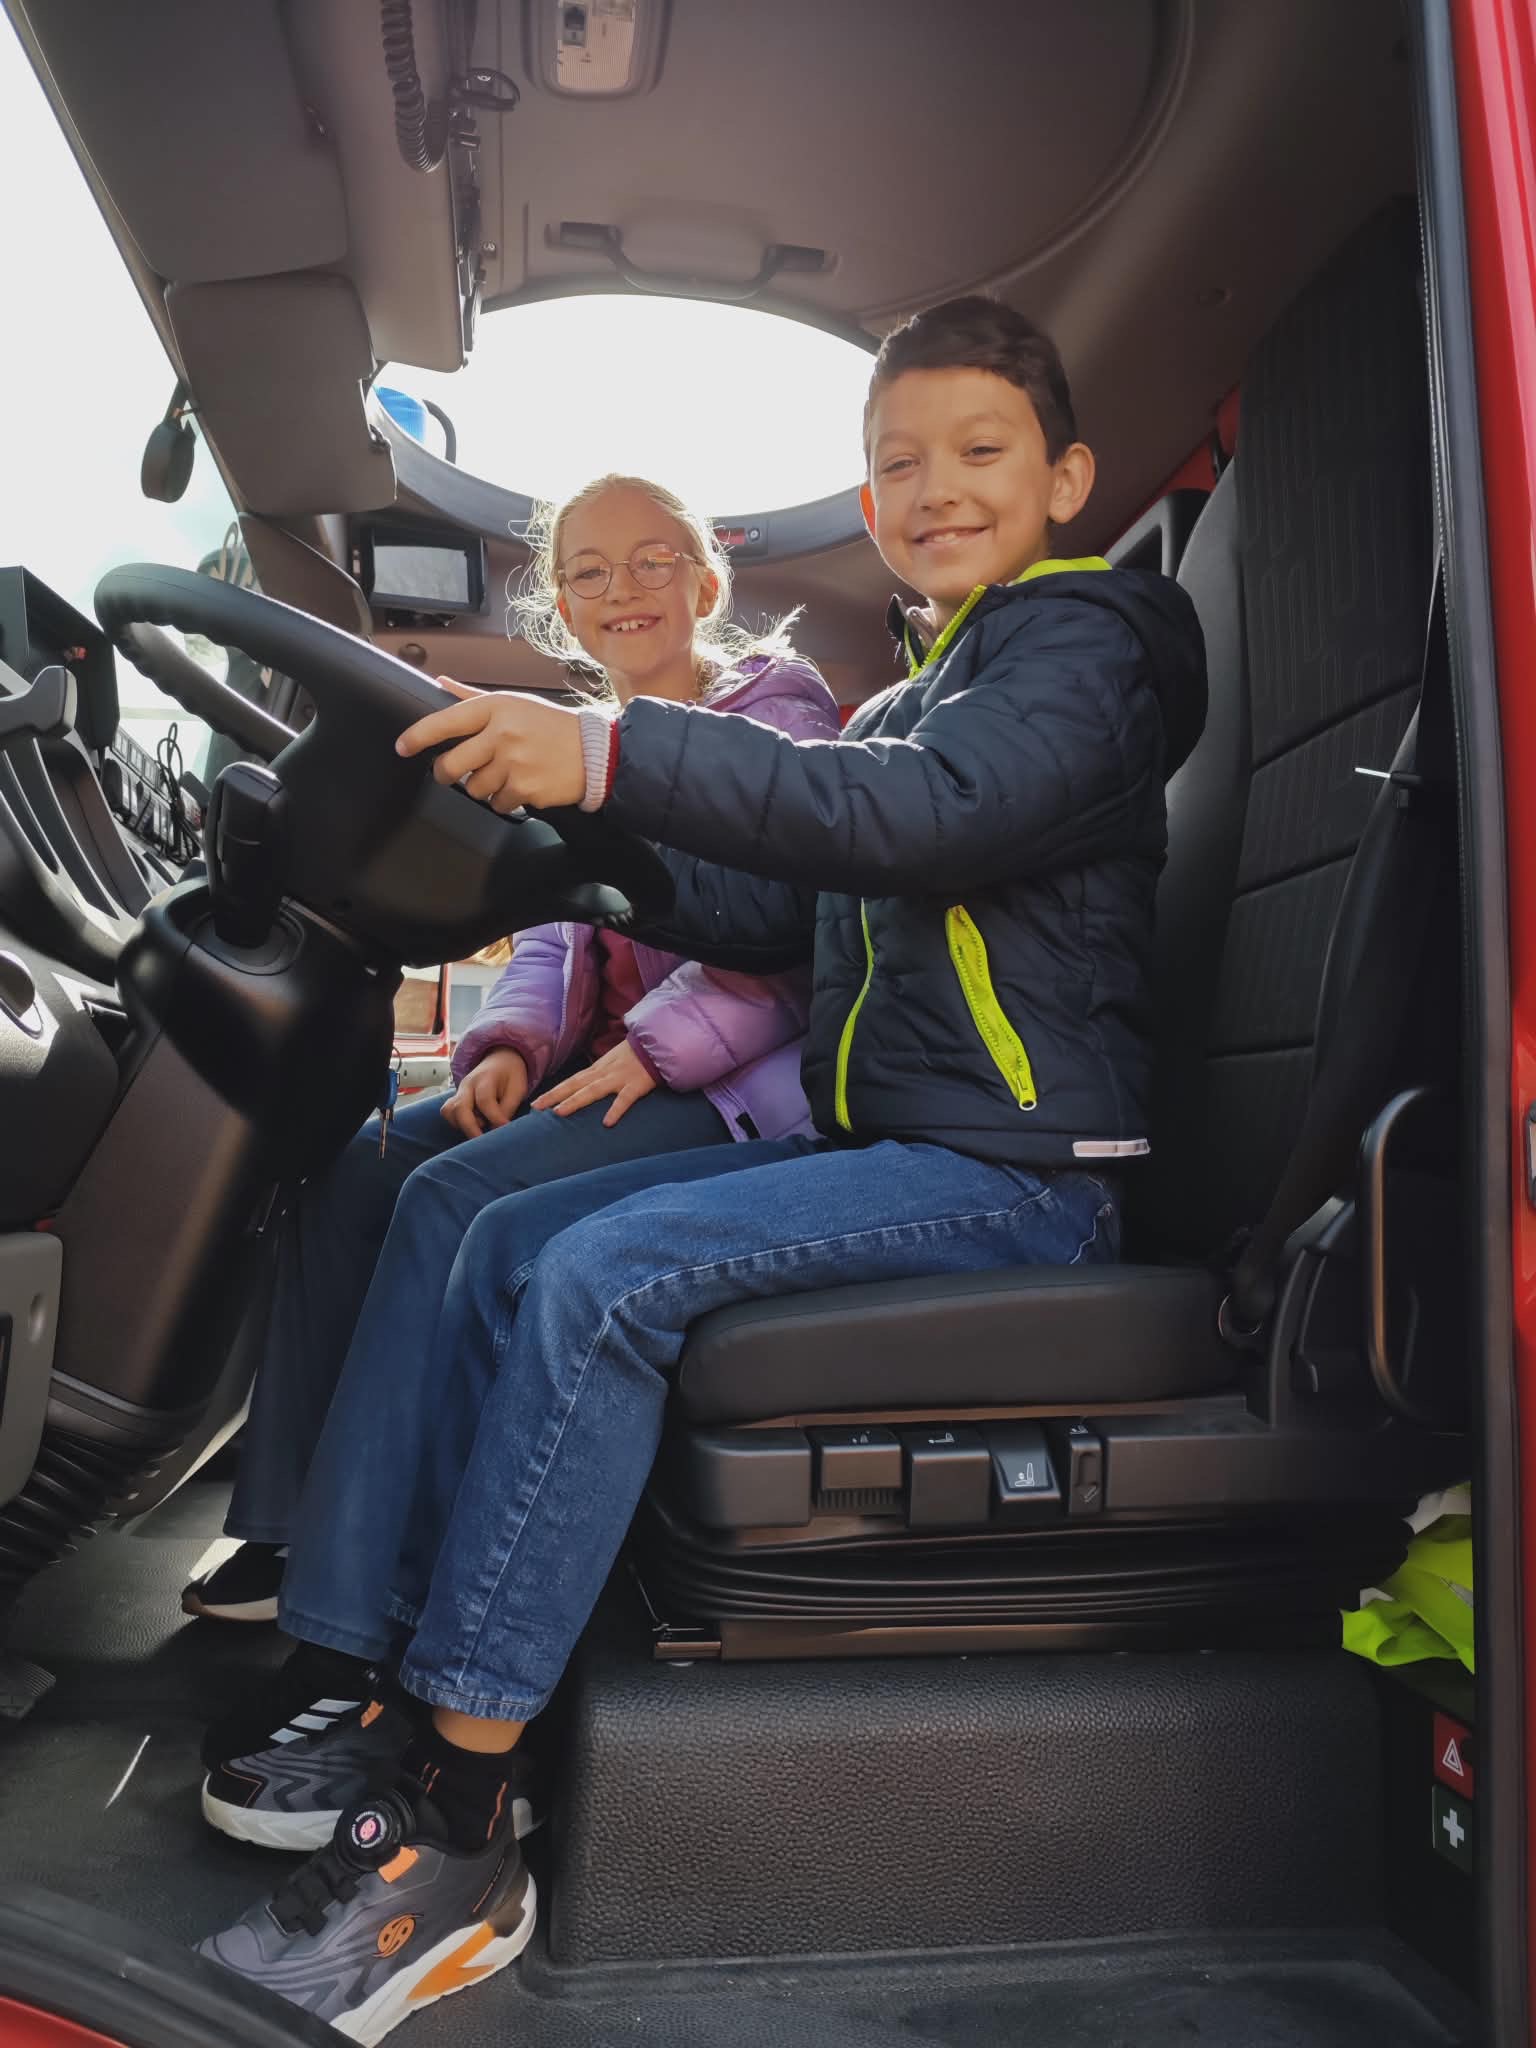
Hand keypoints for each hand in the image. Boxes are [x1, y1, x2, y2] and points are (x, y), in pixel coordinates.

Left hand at [396, 677, 585, 812]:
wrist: (594, 752)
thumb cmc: (552, 726)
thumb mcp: (514, 703)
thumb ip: (472, 698)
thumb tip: (441, 683)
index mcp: (496, 709)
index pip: (446, 721)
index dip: (418, 736)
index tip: (403, 746)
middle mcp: (502, 735)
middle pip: (451, 766)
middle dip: (446, 773)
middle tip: (452, 772)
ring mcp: (514, 764)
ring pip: (474, 789)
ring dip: (483, 787)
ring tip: (505, 774)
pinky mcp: (526, 790)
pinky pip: (498, 804)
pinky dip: (506, 800)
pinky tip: (522, 785)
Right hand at [440, 1048, 528, 1137]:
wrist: (500, 1059)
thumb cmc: (511, 1075)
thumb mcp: (518, 1088)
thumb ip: (508, 1108)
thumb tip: (497, 1130)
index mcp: (485, 1078)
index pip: (485, 1101)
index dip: (495, 1118)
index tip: (505, 1129)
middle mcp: (467, 1085)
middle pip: (459, 1108)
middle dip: (471, 1129)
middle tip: (485, 1142)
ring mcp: (458, 1091)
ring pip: (449, 1112)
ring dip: (462, 1125)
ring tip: (480, 1129)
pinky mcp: (456, 1099)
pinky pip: (448, 1114)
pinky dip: (457, 1123)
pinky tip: (474, 1125)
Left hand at [533, 1039, 656, 1126]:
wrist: (658, 1043)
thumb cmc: (636, 1056)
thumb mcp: (613, 1063)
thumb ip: (600, 1075)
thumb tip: (585, 1088)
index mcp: (598, 1069)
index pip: (571, 1081)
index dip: (553, 1092)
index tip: (535, 1103)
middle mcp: (604, 1073)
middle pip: (575, 1085)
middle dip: (554, 1096)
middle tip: (536, 1108)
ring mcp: (619, 1078)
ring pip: (593, 1091)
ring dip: (575, 1101)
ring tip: (559, 1112)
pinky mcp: (636, 1085)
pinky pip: (625, 1099)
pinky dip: (615, 1110)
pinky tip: (607, 1123)